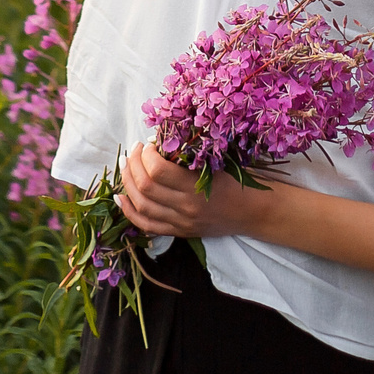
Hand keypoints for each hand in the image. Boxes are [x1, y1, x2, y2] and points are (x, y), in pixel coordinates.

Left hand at [116, 142, 275, 239]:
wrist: (253, 211)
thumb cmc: (238, 180)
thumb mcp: (216, 162)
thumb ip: (189, 155)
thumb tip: (160, 141)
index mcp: (197, 187)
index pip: (158, 171)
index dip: (147, 154)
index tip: (150, 143)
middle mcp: (186, 208)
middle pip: (145, 187)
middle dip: (133, 164)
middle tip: (134, 150)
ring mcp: (181, 222)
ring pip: (141, 206)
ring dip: (127, 183)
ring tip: (126, 166)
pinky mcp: (179, 232)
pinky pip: (146, 225)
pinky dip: (129, 210)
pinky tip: (120, 196)